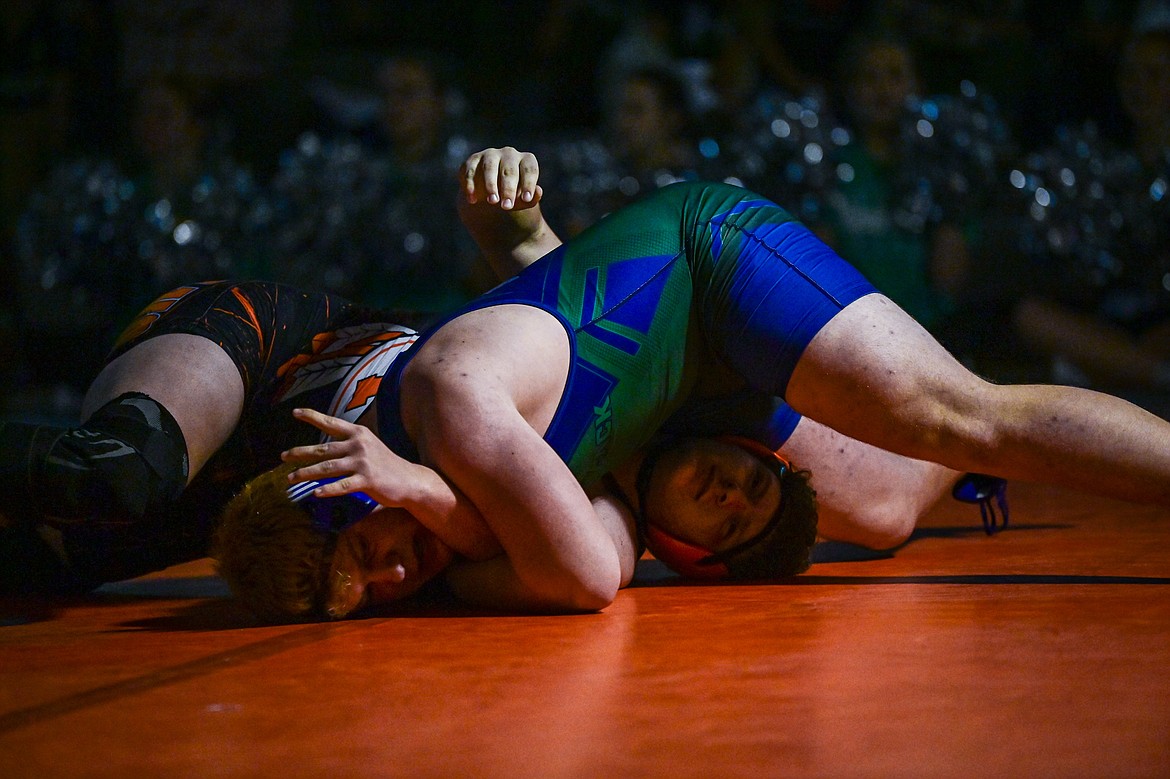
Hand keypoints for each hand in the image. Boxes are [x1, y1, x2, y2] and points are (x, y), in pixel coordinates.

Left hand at [282, 408, 422, 505]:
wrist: (410, 479)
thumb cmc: (386, 464)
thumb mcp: (369, 446)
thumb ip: (348, 445)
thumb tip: (323, 449)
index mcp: (358, 433)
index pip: (331, 423)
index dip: (312, 416)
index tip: (295, 412)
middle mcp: (359, 445)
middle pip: (323, 449)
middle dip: (300, 453)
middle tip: (283, 456)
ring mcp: (363, 463)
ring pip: (327, 468)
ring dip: (306, 473)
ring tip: (291, 478)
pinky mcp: (367, 481)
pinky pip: (342, 486)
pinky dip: (327, 490)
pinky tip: (315, 493)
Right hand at [460, 146, 542, 210]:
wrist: (490, 195)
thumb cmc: (513, 195)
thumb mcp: (523, 199)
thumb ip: (531, 198)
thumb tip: (539, 192)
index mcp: (526, 160)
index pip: (529, 170)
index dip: (528, 184)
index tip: (526, 199)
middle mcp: (509, 154)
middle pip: (509, 170)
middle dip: (508, 189)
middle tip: (507, 207)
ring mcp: (490, 155)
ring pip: (490, 167)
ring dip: (491, 185)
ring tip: (492, 201)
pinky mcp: (473, 160)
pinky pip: (471, 171)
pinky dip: (471, 185)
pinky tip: (472, 200)